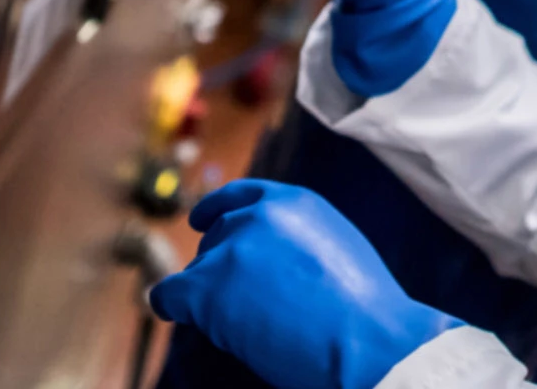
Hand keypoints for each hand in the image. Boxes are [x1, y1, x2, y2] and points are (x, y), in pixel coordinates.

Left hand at [149, 180, 460, 388]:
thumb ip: (298, 239)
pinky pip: (170, 295)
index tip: (201, 222)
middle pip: (216, 238)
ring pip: (198, 272)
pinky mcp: (208, 287)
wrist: (366, 341)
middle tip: (245, 305)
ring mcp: (231, 250)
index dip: (216, 209)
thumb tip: (269, 260)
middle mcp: (258, 216)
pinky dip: (172, 307)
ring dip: (212, 297)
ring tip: (251, 326)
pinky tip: (181, 317)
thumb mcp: (337, 248)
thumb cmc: (363, 311)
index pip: (242, 195)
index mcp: (295, 202)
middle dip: (220, 268)